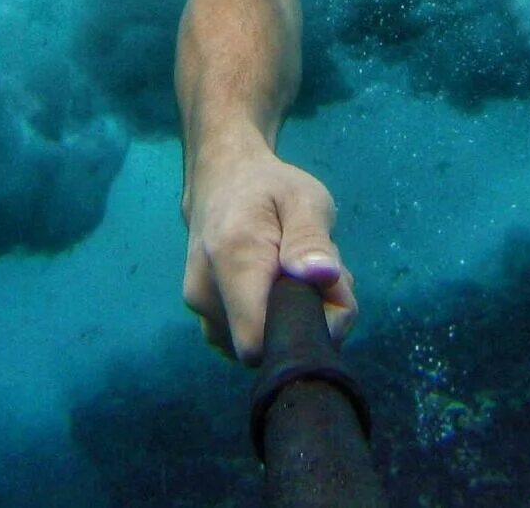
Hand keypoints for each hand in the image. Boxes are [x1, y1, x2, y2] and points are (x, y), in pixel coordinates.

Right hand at [183, 149, 356, 364]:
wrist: (220, 183)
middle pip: (268, 344)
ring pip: (263, 345)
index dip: (303, 328)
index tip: (327, 292)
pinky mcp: (209, 323)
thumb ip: (311, 238)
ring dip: (292, 320)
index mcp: (231, 261)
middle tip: (321, 274)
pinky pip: (252, 341)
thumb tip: (323, 276)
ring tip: (298, 274)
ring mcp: (203, 314)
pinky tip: (280, 288)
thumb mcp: (303, 198)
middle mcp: (206, 296)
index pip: (259, 340)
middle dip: (308, 319)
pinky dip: (274, 322)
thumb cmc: (268, 188)